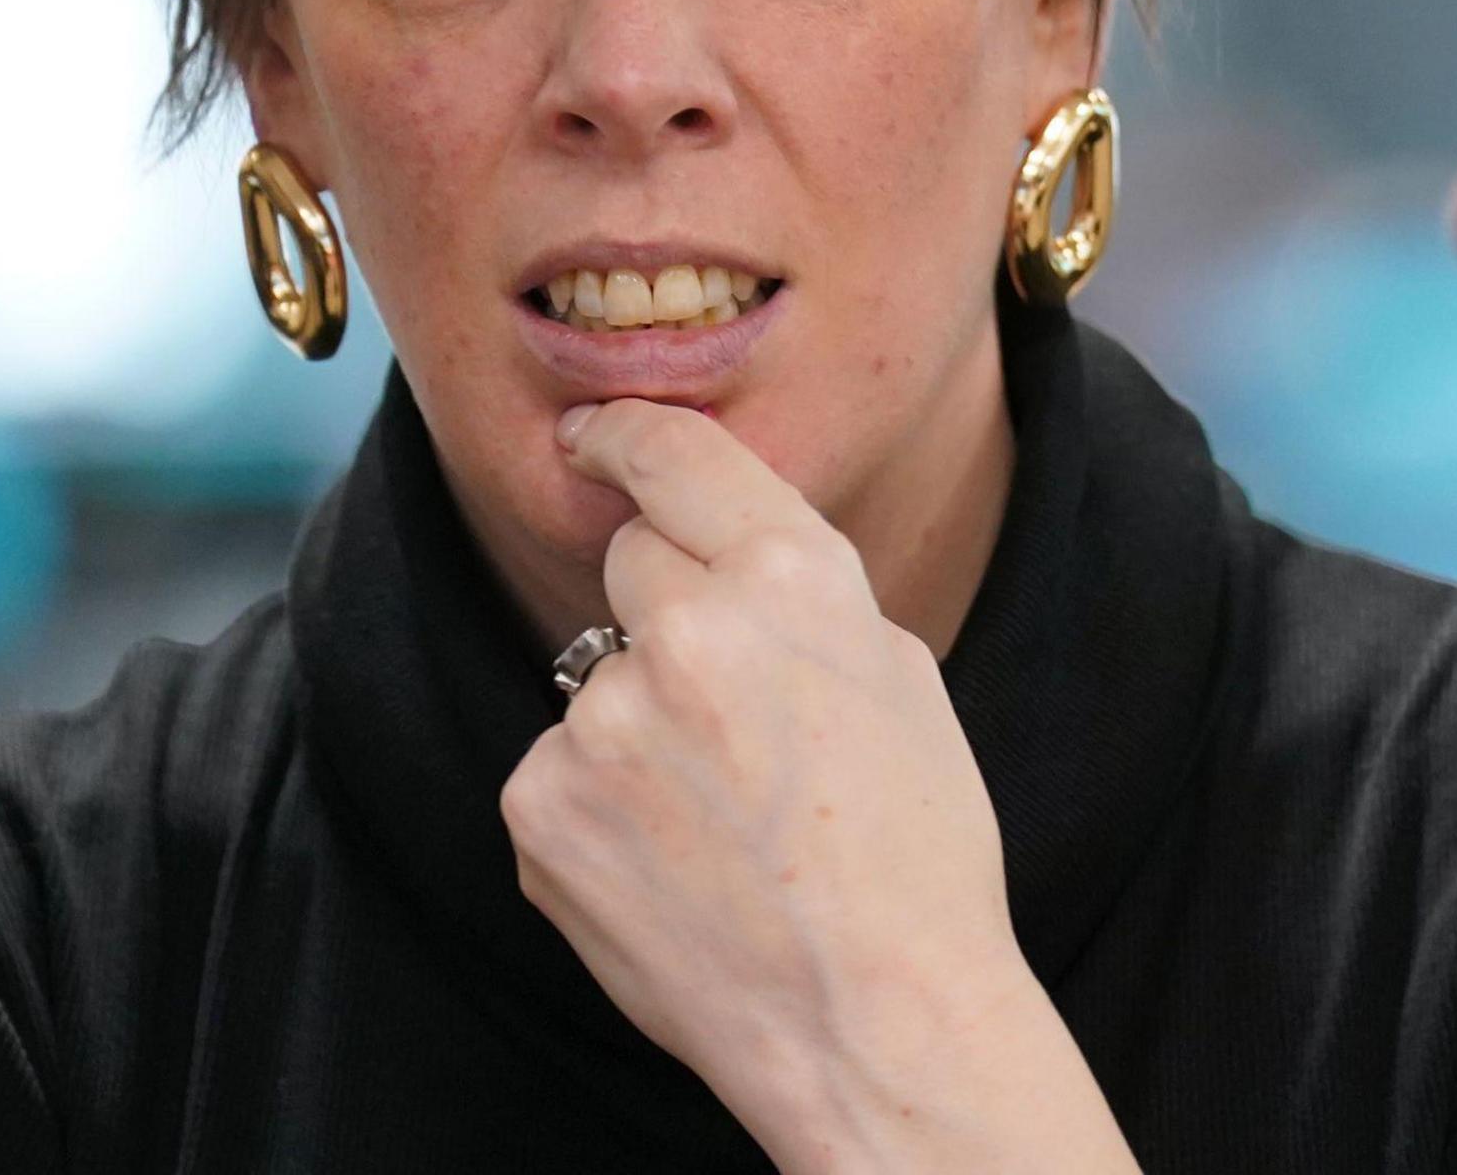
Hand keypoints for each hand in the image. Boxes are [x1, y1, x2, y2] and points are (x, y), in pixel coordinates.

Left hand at [503, 401, 1138, 1174]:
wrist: (871, 1020)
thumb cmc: (914, 861)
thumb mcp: (897, 678)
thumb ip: (799, 596)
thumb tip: (719, 557)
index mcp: (793, 579)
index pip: (676, 457)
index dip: (624, 436)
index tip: (590, 436)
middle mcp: (688, 630)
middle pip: (632, 566)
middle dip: (667, 618)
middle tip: (730, 719)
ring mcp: (602, 721)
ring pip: (596, 682)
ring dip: (638, 729)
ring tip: (719, 824)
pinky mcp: (542, 807)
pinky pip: (558, 774)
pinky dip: (599, 811)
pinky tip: (671, 868)